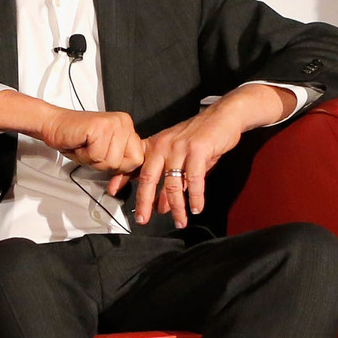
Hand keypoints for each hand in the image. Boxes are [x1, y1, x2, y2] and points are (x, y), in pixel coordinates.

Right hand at [0, 91, 144, 173]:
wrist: (54, 125)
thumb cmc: (75, 140)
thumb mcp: (102, 155)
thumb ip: (118, 164)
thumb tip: (128, 180)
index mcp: (127, 128)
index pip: (138, 158)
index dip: (122, 168)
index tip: (107, 164)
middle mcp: (123, 123)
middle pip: (127, 162)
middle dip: (107, 165)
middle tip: (92, 152)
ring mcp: (114, 123)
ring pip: (112, 161)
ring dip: (94, 161)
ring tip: (85, 147)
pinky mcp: (100, 127)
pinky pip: (98, 155)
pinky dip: (85, 156)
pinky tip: (81, 145)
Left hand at [113, 84, 290, 227]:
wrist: (223, 116)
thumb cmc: (201, 137)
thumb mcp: (180, 156)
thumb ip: (169, 179)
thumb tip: (162, 205)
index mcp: (156, 145)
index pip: (135, 164)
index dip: (122, 178)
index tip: (113, 191)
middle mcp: (164, 146)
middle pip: (148, 178)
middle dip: (145, 201)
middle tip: (143, 219)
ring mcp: (179, 148)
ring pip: (173, 183)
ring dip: (176, 206)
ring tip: (180, 221)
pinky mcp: (197, 150)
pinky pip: (194, 179)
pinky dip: (195, 196)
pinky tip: (196, 207)